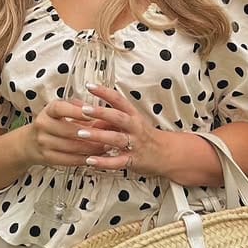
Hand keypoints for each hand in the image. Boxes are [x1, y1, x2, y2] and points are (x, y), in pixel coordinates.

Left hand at [24, 83, 167, 176]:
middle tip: (84, 110)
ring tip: (81, 134)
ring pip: (116, 138)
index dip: (104, 92)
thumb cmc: (143, 136)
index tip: (90, 86)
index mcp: (133, 115)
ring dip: (98, 136)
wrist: (166, 154)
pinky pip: (117, 162)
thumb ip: (106, 117)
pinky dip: (104, 162)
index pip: (118, 100)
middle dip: (101, 113)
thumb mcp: (128, 122)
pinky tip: (90, 160)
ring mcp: (134, 144)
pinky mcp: (133, 160)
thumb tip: (82, 109)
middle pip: (118, 117)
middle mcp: (134, 127)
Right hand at [24, 94, 109, 167]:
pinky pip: (68, 160)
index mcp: (48, 111)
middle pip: (68, 130)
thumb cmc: (53, 123)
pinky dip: (83, 159)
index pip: (59, 108)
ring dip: (91, 148)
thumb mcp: (62, 110)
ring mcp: (44, 143)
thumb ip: (79, 108)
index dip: (76, 111)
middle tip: (108, 135)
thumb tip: (100, 110)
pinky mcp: (47, 157)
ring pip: (71, 147)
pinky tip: (94, 158)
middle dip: (90, 134)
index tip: (92, 113)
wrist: (30, 143)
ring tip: (105, 147)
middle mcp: (43, 125)